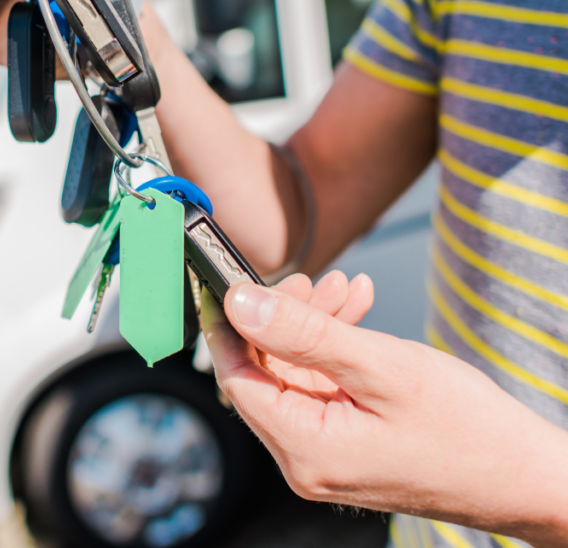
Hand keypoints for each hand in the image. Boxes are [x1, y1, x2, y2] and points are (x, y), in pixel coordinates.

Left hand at [200, 274, 567, 546]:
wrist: (525, 475)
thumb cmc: (468, 431)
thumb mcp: (380, 367)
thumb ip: (304, 334)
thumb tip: (240, 305)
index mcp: (304, 450)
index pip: (236, 377)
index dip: (228, 324)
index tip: (229, 278)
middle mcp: (303, 460)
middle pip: (265, 373)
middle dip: (284, 318)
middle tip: (313, 280)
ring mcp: (323, 456)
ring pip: (294, 374)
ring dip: (312, 326)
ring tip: (348, 289)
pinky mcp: (343, 445)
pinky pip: (320, 387)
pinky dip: (332, 349)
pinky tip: (357, 313)